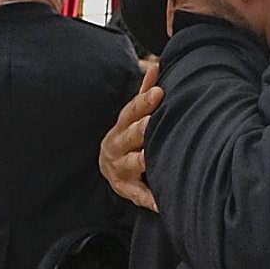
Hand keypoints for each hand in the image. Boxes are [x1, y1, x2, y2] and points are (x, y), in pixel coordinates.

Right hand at [100, 64, 162, 212]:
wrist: (110, 165)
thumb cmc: (129, 135)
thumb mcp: (134, 115)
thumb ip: (145, 93)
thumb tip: (157, 65)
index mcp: (122, 125)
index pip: (131, 111)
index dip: (144, 102)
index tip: (159, 92)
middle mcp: (118, 145)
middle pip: (129, 136)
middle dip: (140, 129)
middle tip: (151, 123)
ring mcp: (119, 168)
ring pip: (129, 164)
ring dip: (139, 161)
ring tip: (149, 158)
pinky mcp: (125, 188)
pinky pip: (137, 194)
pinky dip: (148, 199)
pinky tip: (160, 202)